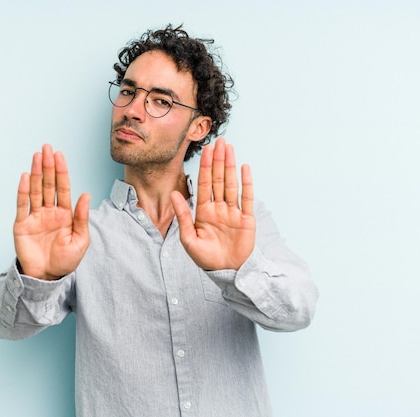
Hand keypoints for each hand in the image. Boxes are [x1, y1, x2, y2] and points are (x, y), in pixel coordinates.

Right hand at [13, 144, 90, 279]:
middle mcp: (49, 211)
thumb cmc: (66, 260)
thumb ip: (82, 218)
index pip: (63, 188)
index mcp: (65, 214)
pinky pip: (22, 205)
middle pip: (49, 184)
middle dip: (48, 166)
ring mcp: (35, 216)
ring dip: (36, 173)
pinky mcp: (22, 224)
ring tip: (37, 156)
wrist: (47, 277)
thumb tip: (86, 194)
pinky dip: (23, 191)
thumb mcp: (80, 240)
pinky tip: (25, 176)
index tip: (59, 155)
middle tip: (47, 148)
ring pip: (36, 190)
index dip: (61, 171)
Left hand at [171, 138, 254, 270]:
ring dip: (230, 166)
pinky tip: (245, 168)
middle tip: (219, 141)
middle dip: (218, 160)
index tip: (206, 150)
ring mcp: (233, 212)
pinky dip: (246, 183)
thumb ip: (182, 215)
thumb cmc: (206, 258)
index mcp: (204, 211)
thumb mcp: (189, 238)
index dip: (205, 167)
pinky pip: (247, 197)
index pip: (204, 184)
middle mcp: (219, 208)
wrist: (226, 272)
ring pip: (231, 184)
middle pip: (218, 179)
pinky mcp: (247, 219)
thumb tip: (173, 194)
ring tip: (230, 149)